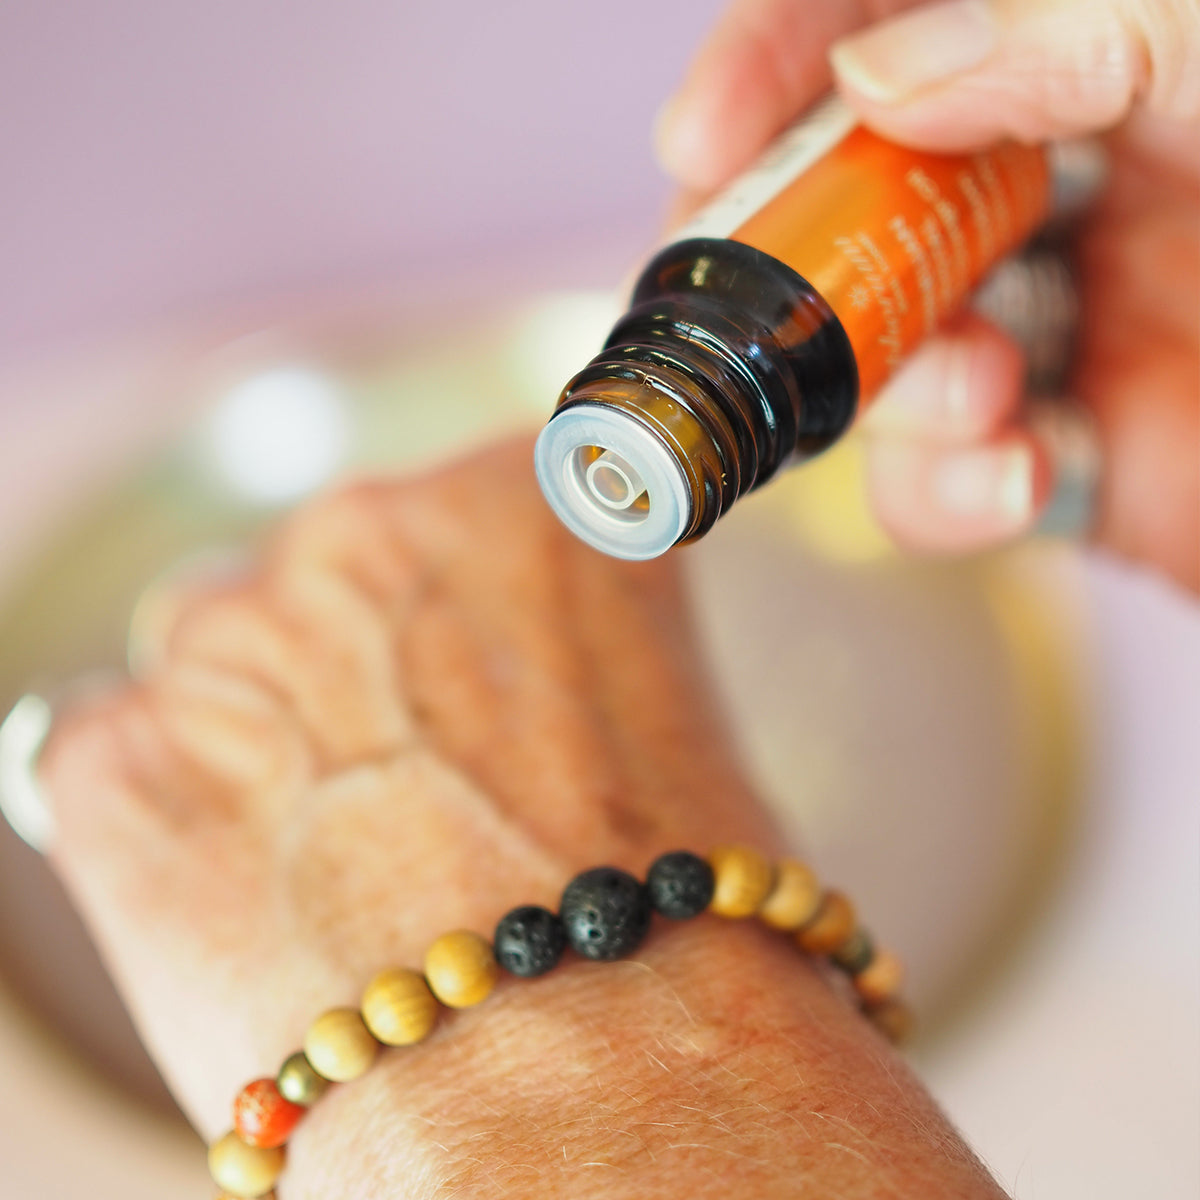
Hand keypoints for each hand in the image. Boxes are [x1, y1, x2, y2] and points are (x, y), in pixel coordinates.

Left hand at [42, 441, 1004, 1196]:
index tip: (480, 657)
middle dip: (361, 656)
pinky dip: (166, 811)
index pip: (472, 496)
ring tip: (336, 853)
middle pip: (328, 567)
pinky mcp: (120, 763)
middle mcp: (364, 533)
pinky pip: (111, 745)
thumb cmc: (675, 928)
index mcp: (524, 502)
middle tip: (416, 780)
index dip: (475, 596)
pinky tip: (248, 892)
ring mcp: (230, 637)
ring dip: (258, 728)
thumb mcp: (664, 715)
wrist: (596, 1091)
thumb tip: (496, 663)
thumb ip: (561, 642)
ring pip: (211, 646)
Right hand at [656, 0, 1199, 590]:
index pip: (892, 35)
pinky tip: (1004, 478)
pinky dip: (942, 493)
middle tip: (800, 298)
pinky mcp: (1056, 460)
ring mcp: (1053, 332)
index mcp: (1100, 72)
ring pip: (881, 358)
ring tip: (971, 396)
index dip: (780, 66)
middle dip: (812, 266)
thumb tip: (882, 73)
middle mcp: (1061, 198)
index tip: (704, 131)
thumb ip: (1077, 31)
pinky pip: (941, 483)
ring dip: (893, 389)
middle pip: (855, 214)